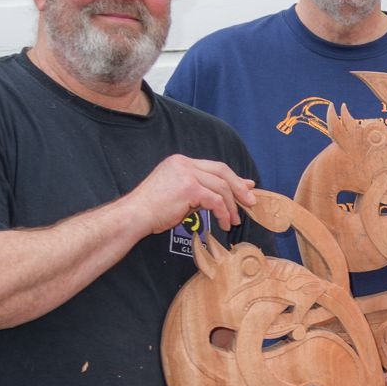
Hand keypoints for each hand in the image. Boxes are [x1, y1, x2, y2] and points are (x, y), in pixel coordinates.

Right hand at [120, 154, 255, 234]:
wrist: (135, 216)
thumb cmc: (155, 210)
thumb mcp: (182, 195)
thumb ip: (204, 190)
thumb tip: (227, 192)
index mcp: (180, 162)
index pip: (214, 166)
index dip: (233, 178)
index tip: (247, 189)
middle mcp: (184, 163)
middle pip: (222, 171)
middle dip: (239, 188)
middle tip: (251, 203)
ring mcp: (186, 174)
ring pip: (221, 188)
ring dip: (231, 206)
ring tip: (234, 221)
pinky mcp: (188, 188)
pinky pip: (215, 200)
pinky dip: (223, 213)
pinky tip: (224, 224)